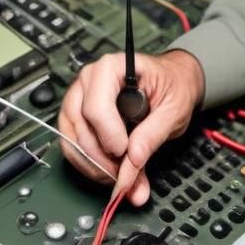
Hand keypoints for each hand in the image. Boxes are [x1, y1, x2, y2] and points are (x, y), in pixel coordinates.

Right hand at [58, 48, 204, 205]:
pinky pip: (71, 146)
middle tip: (128, 175)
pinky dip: (88, 165)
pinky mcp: (76, 116)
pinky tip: (109, 171)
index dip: (109, 136)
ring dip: (95, 165)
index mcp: (113, 68)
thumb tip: (133, 161)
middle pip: (82, 126)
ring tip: (121, 176)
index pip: (96, 107)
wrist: (173, 80)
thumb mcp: (174, 109)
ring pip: (72, 140)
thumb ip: (153, 135)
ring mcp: (79, 97)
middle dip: (103, 158)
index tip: (126, 153)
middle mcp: (89, 80)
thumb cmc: (173, 85)